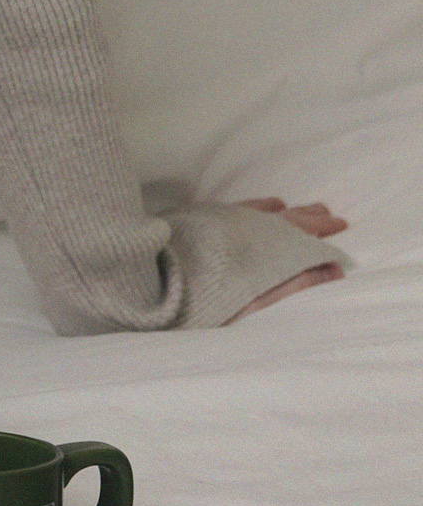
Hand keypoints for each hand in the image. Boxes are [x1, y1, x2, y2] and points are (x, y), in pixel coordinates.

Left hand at [222, 198, 347, 322]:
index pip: (307, 245)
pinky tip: (272, 204)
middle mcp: (257, 230)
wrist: (163, 278)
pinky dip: (265, 205)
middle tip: (333, 219)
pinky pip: (248, 206)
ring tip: (310, 210)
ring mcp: (234, 221)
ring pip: (273, 212)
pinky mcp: (212, 217)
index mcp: (271, 251)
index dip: (326, 244)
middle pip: (292, 223)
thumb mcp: (261, 301)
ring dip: (294, 212)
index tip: (343, 240)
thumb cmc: (214, 299)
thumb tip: (335, 269)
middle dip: (314, 222)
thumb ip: (298, 284)